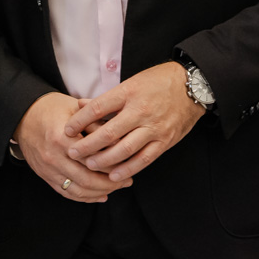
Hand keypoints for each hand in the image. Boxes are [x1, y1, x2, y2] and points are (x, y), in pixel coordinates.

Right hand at [13, 92, 125, 202]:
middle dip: (111, 183)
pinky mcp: (45, 176)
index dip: (113, 164)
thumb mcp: (75, 108)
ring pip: (78, 190)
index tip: (129, 164)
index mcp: (62, 138)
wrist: (24, 116)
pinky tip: (100, 195)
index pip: (93, 158)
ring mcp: (48, 169)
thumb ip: (95, 124)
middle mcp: (53, 157)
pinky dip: (85, 197)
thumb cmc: (52, 109)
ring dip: (100, 192)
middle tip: (127, 180)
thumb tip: (119, 140)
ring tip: (116, 187)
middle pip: (87, 178)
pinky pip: (67, 193)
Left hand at [63, 62, 204, 181]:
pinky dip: (128, 169)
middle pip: (108, 133)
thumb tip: (80, 105)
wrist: (192, 86)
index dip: (80, 121)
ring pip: (125, 149)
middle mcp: (140, 111)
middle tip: (72, 153)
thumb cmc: (158, 82)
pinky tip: (114, 176)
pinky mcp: (165, 141)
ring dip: (104, 160)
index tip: (67, 130)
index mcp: (129, 93)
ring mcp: (154, 128)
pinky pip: (144, 159)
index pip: (98, 108)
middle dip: (87, 145)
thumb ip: (107, 98)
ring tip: (89, 165)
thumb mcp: (131, 82)